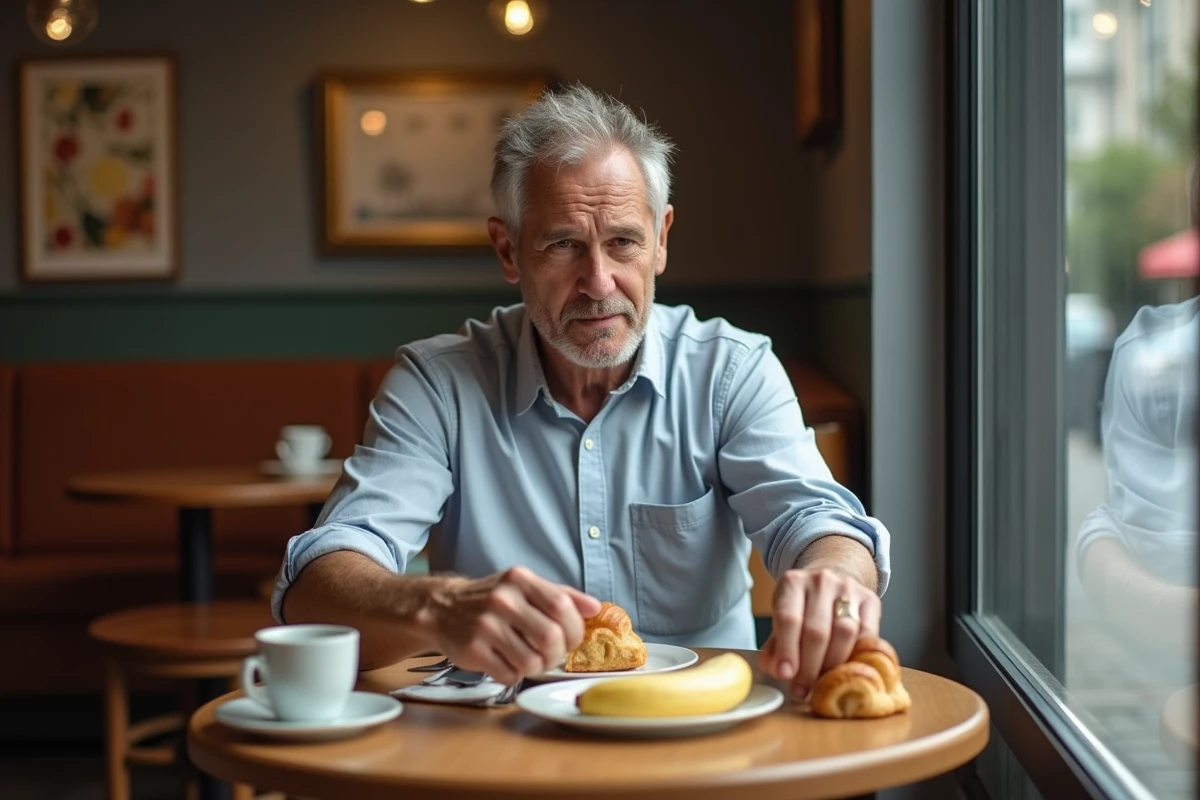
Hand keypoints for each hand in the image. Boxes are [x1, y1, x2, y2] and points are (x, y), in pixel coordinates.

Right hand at [430, 566, 600, 684]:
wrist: (442, 608)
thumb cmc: (492, 600)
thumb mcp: (524, 587)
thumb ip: (561, 596)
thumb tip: (596, 608)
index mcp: (520, 580)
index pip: (562, 606)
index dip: (575, 629)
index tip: (572, 639)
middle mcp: (502, 600)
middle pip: (550, 637)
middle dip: (557, 654)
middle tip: (552, 655)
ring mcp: (485, 625)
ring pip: (531, 661)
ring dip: (537, 668)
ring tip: (529, 660)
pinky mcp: (472, 650)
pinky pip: (509, 674)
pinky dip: (515, 675)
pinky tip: (508, 665)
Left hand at [758, 568, 880, 701]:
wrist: (833, 580)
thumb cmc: (803, 608)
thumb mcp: (782, 619)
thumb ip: (775, 646)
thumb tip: (776, 670)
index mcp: (792, 583)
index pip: (788, 618)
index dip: (786, 650)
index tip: (785, 675)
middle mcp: (821, 581)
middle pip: (817, 630)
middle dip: (809, 667)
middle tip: (802, 690)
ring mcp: (848, 588)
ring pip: (844, 633)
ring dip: (833, 665)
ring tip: (823, 684)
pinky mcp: (871, 599)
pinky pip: (868, 634)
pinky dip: (857, 656)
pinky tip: (846, 670)